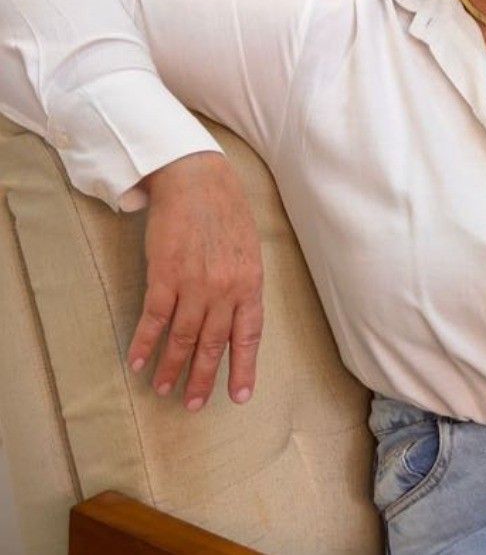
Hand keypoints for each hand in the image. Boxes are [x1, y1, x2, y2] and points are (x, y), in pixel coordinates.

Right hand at [126, 151, 263, 410]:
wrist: (197, 179)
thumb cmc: (226, 211)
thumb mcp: (248, 249)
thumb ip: (244, 284)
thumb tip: (238, 318)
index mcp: (250, 282)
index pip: (249, 335)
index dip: (244, 367)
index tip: (240, 395)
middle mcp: (225, 289)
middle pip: (213, 344)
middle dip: (204, 378)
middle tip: (195, 405)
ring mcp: (195, 284)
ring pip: (183, 338)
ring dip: (171, 367)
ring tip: (163, 389)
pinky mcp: (164, 275)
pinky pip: (154, 319)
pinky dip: (144, 343)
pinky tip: (136, 361)